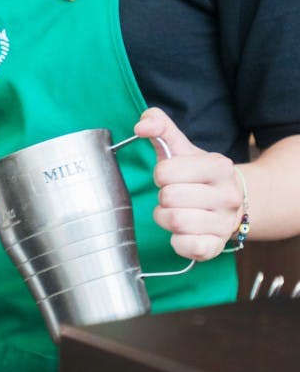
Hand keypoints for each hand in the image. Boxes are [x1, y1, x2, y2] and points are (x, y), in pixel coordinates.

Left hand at [134, 107, 243, 261]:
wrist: (231, 201)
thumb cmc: (198, 174)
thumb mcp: (182, 147)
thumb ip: (160, 126)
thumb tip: (141, 125)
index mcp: (219, 166)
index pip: (166, 171)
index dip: (160, 174)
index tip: (169, 176)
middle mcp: (228, 195)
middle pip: (170, 198)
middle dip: (162, 197)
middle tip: (171, 196)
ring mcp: (225, 223)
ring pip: (176, 222)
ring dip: (165, 218)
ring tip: (174, 211)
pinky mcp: (216, 246)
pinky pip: (186, 246)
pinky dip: (176, 240)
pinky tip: (182, 231)